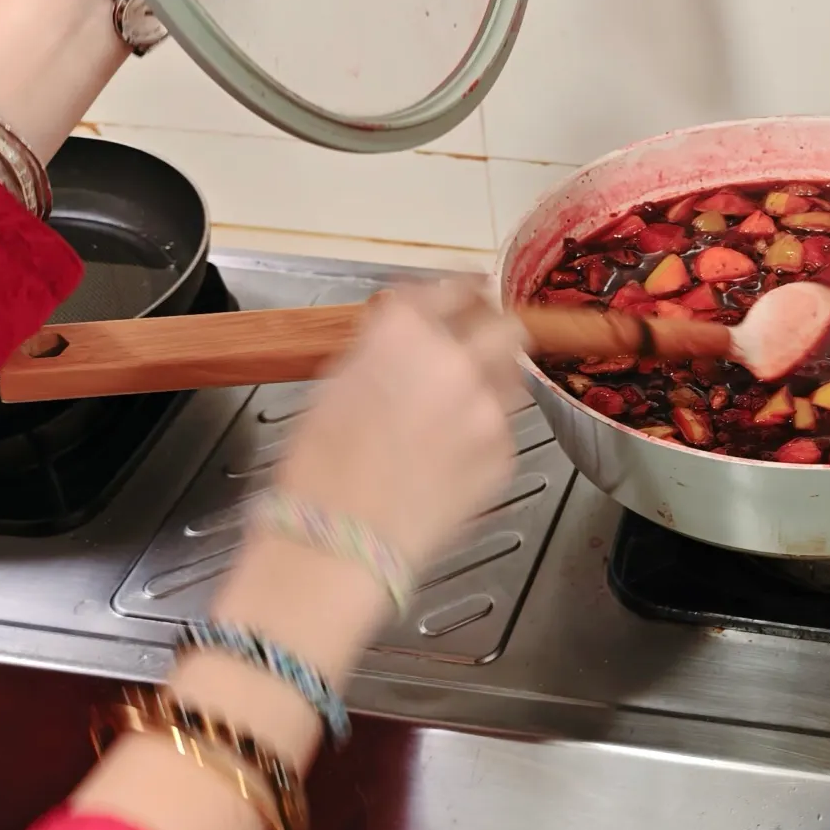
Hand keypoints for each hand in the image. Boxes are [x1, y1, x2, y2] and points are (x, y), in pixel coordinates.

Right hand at [275, 279, 525, 577]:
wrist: (340, 542)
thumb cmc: (319, 469)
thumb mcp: (336, 383)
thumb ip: (384, 349)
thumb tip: (406, 339)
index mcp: (405, 332)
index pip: (452, 287)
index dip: (458, 288)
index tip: (463, 291)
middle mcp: (456, 361)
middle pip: (503, 323)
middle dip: (491, 328)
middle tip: (477, 339)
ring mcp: (487, 410)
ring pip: (510, 376)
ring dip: (490, 379)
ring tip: (458, 404)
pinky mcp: (503, 455)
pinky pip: (502, 428)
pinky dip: (483, 431)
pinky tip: (449, 454)